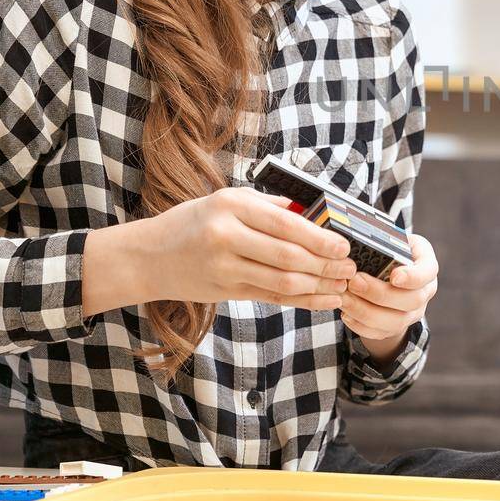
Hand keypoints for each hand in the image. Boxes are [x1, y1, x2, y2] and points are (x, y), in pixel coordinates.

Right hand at [82, 186, 356, 315]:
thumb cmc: (194, 222)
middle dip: (325, 264)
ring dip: (318, 286)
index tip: (344, 245)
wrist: (148, 256)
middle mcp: (226, 236)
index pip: (285, 224)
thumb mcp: (227, 200)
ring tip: (342, 285)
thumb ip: (270, 205)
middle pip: (287, 256)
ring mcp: (224, 267)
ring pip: (282, 282)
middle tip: (351, 268)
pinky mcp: (225, 292)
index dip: (319, 238)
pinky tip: (323, 300)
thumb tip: (316, 213)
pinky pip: (271, 298)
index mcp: (231, 206)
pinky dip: (302, 300)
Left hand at [340, 233, 437, 361]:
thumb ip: (380, 236)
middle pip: (411, 300)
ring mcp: (413, 312)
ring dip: (366, 311)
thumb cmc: (388, 248)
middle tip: (354, 282)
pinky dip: (361, 326)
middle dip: (380, 293)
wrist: (391, 270)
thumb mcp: (390, 237)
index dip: (413, 277)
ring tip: (344, 298)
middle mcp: (425, 291)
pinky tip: (346, 313)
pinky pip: (381, 333)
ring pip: (396, 321)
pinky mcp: (397, 326)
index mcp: (426, 265)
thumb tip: (353, 233)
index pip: (427, 273)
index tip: (394, 275)